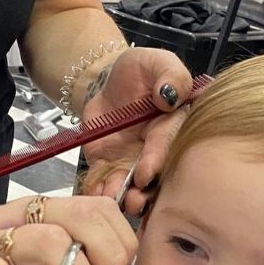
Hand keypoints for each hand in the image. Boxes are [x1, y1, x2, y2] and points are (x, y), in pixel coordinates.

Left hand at [81, 47, 190, 213]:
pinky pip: (102, 182)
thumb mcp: (157, 62)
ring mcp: (130, 162)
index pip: (166, 146)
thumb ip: (170, 74)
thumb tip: (169, 95)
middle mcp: (153, 151)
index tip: (144, 174)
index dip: (155, 161)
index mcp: (171, 127)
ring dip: (119, 197)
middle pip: (152, 177)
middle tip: (133, 202)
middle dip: (143, 193)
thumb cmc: (139, 71)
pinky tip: (91, 197)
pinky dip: (96, 191)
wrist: (107, 82)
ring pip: (127, 186)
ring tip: (110, 201)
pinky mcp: (107, 165)